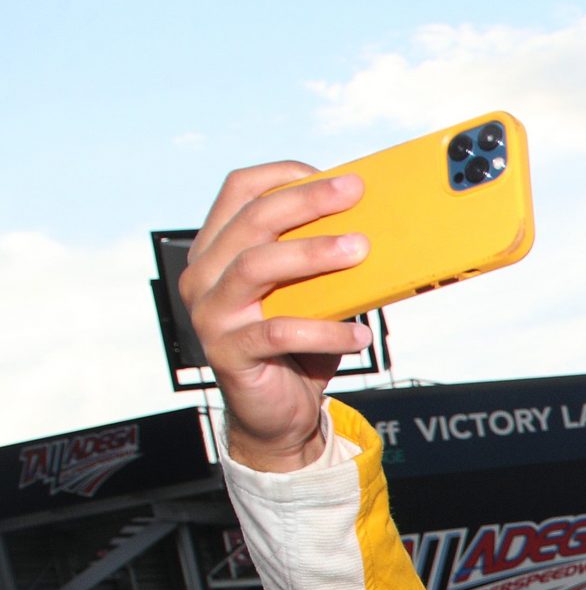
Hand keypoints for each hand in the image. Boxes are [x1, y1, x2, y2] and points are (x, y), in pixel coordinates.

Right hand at [180, 164, 379, 471]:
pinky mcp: (229, 352)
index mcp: (218, 248)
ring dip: (313, 254)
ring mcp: (212, 313)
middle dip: (307, 202)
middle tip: (355, 195)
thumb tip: (376, 227)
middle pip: (253, 221)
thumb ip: (323, 261)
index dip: (284, 175)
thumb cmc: (297, 346)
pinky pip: (279, 332)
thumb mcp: (310, 294)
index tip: (334, 176)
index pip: (240, 190)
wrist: (277, 414)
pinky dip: (325, 330)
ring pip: (257, 267)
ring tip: (361, 251)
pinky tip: (359, 334)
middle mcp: (205, 274)